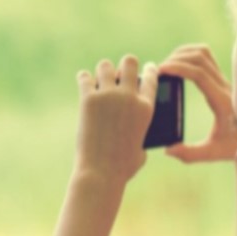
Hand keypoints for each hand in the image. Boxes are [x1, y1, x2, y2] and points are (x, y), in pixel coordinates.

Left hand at [75, 55, 157, 182]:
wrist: (101, 172)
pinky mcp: (88, 99)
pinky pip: (85, 78)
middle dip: (126, 65)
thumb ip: (142, 132)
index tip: (148, 66)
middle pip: (129, 63)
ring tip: (101, 78)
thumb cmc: (124, 166)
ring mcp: (108, 96)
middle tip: (120, 73)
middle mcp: (129, 97)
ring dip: (104, 70)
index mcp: (147, 108)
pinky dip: (85, 79)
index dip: (151, 69)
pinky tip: (85, 82)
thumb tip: (136, 127)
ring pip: (105, 66)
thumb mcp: (142, 147)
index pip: (152, 78)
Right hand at [159, 45, 236, 161]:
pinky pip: (207, 58)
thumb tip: (168, 150)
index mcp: (222, 100)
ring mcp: (225, 80)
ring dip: (184, 54)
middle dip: (177, 59)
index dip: (178, 68)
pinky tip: (179, 66)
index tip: (160, 70)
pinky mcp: (222, 80)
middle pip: (200, 58)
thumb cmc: (235, 145)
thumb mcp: (213, 153)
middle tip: (159, 70)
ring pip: (204, 53)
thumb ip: (190, 154)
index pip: (200, 74)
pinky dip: (191, 56)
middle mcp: (225, 86)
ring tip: (167, 66)